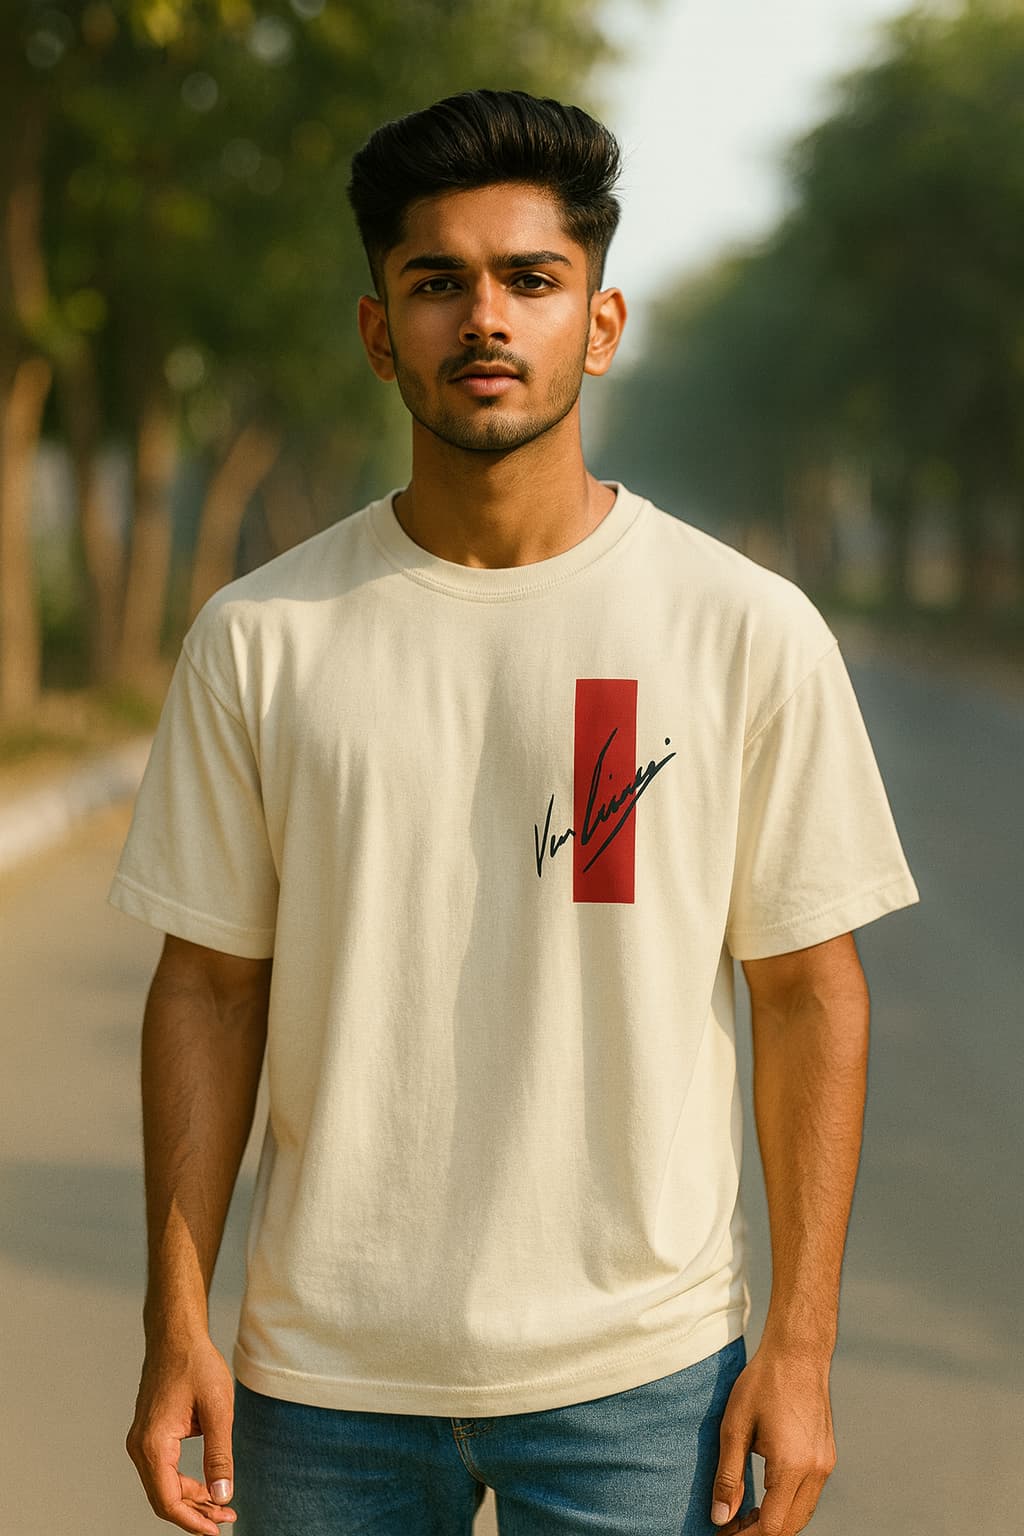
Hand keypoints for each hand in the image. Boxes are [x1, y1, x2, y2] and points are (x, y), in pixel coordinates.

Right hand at [126, 1334, 237, 1533]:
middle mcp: (140, 1446)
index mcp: (153, 1443)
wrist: (176, 1335)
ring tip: (222, 1503)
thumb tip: (223, 1495)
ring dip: (191, 1498)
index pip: (167, 1500)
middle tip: (227, 1516)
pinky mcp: (148, 1434)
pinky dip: (183, 1482)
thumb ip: (220, 1455)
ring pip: (162, 1486)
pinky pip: (162, 1470)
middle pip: (163, 1498)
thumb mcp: (218, 1410)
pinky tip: (206, 1484)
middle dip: (195, 1513)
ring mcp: (141, 1440)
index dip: (192, 1520)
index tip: (217, 1529)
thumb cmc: (196, 1365)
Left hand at [710, 1342, 836, 1535]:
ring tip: (744, 1513)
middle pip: (790, 1527)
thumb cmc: (762, 1383)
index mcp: (792, 1466)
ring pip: (802, 1513)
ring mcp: (825, 1464)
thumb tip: (721, 1517)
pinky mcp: (827, 1456)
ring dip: (776, 1521)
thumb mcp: (734, 1427)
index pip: (772, 1526)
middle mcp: (815, 1471)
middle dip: (759, 1533)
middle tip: (729, 1524)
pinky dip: (788, 1505)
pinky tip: (766, 1495)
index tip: (723, 1533)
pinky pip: (809, 1495)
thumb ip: (728, 1476)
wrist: (798, 1353)